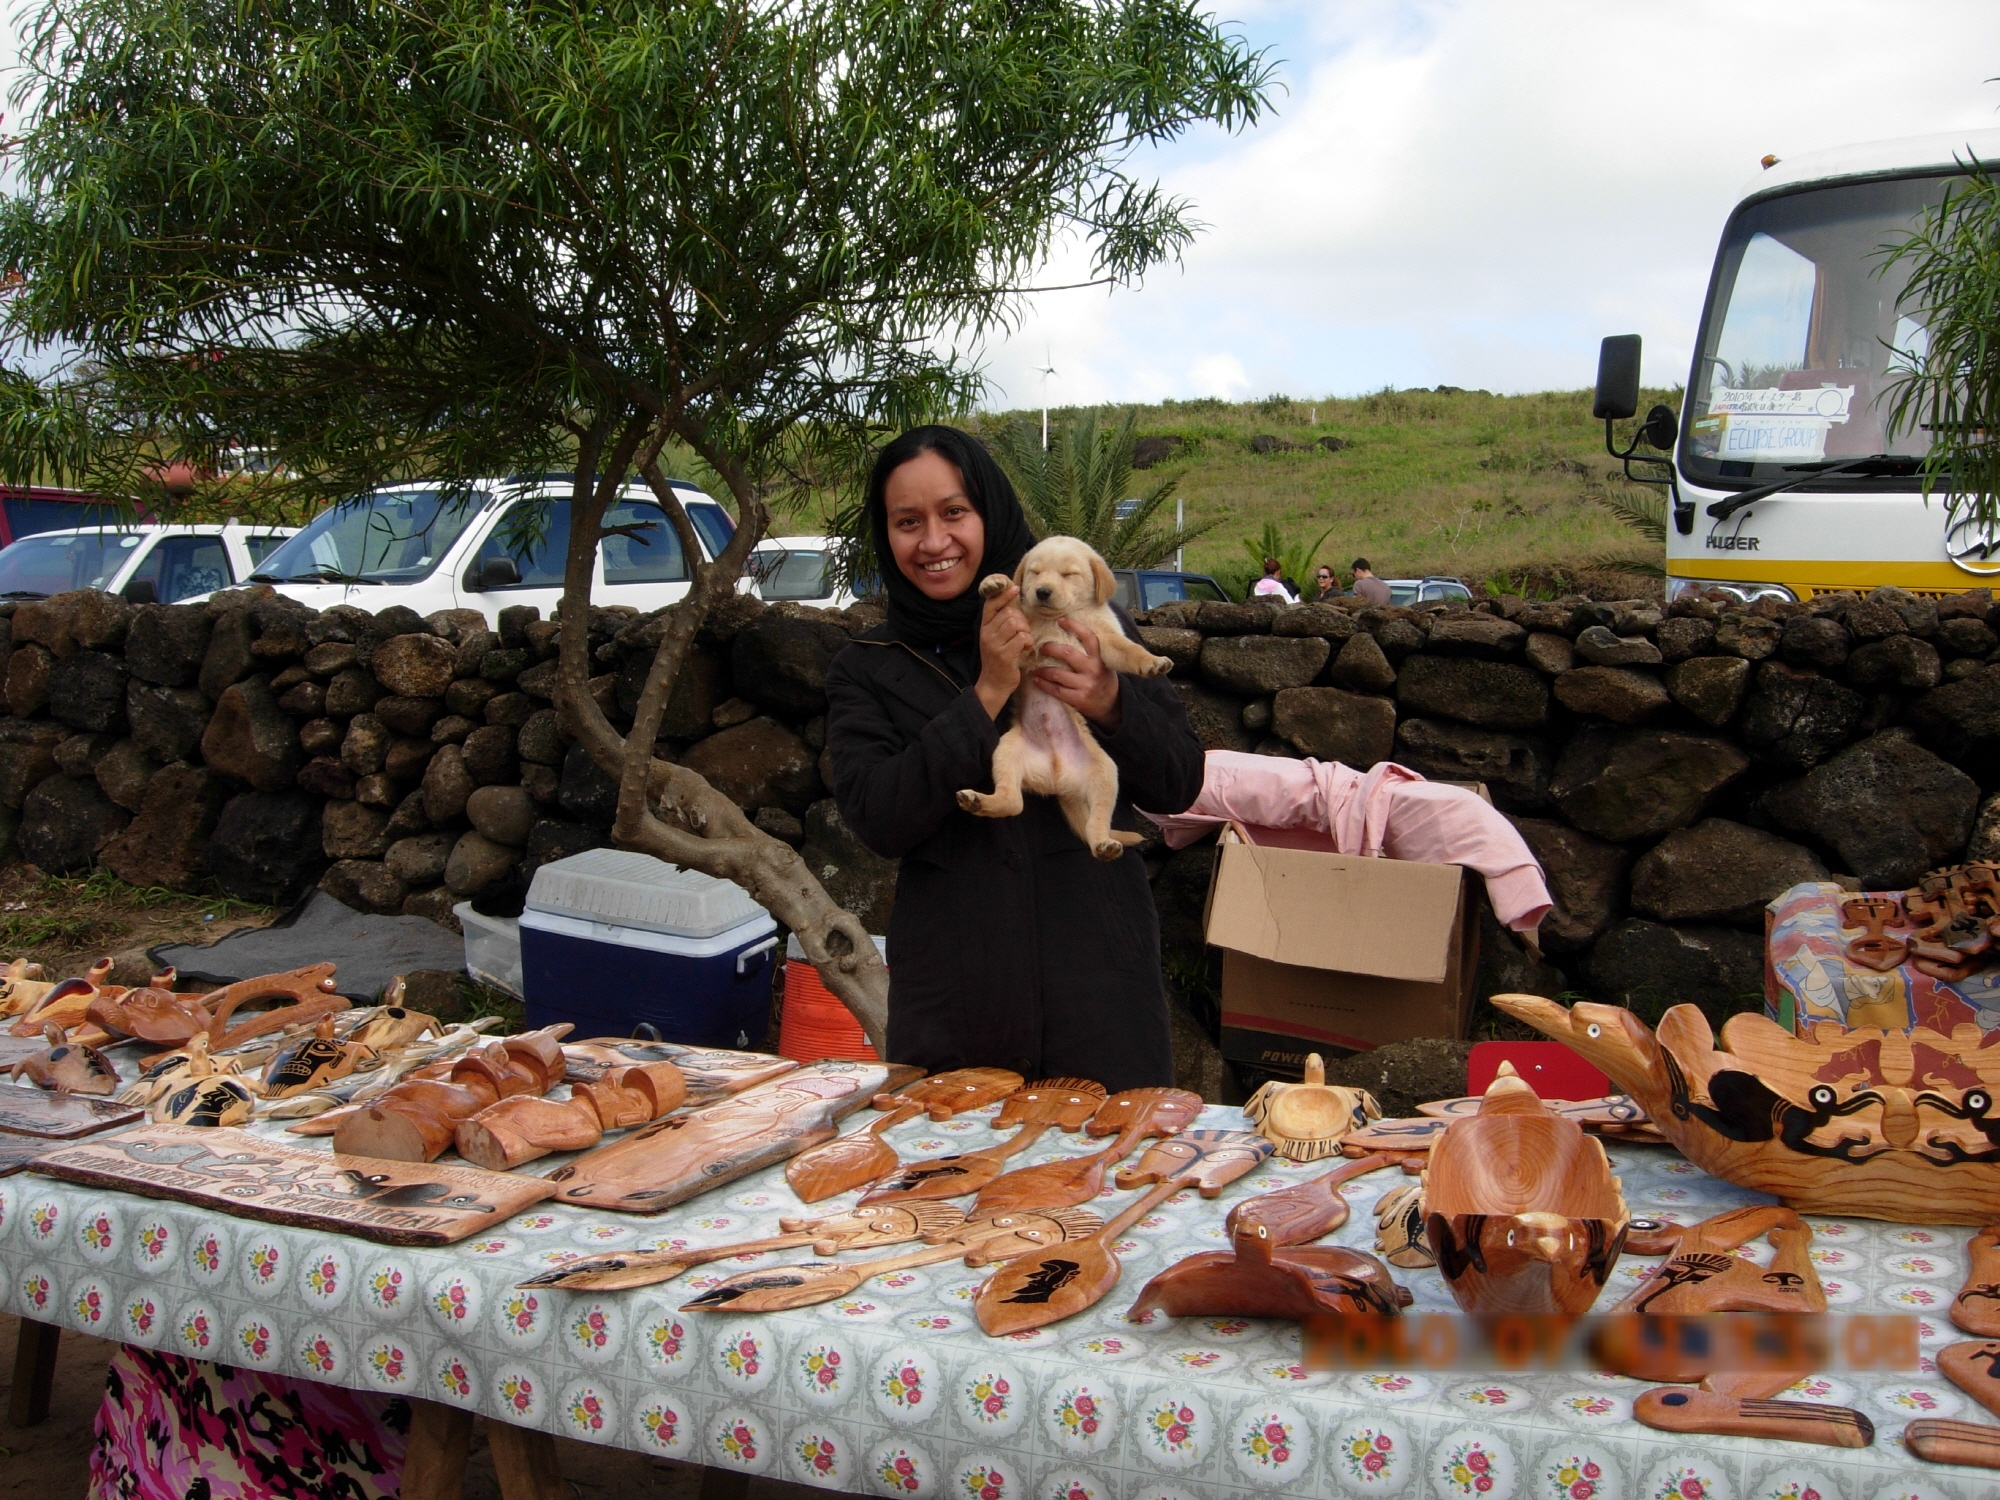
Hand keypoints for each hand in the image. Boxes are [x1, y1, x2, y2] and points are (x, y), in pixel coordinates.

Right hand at [974, 582, 1033, 718]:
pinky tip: (1025, 649)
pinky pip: (1021, 638)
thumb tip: (1012, 602)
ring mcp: (994, 644)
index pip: (991, 605)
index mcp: (984, 628)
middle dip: (1022, 620)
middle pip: (1009, 613)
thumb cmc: (999, 659)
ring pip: (1015, 624)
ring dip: (1025, 631)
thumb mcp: (996, 638)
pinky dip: (1027, 642)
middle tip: (1023, 632)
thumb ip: (1001, 622)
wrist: (994, 684)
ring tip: (1024, 641)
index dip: (1003, 594)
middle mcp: (986, 634)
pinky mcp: (1004, 655)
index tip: (1015, 588)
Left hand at [1033, 616, 1121, 729]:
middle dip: (1050, 648)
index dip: (1074, 626)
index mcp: (1099, 658)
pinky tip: (1036, 680)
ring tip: (1034, 668)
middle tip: (1041, 647)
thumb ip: (1089, 652)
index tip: (1061, 620)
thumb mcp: (1102, 663)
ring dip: (1042, 669)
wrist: (1111, 705)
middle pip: (1067, 653)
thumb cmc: (1102, 679)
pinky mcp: (1078, 699)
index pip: (1088, 637)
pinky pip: (1056, 690)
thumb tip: (1067, 634)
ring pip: (1057, 673)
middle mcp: (1093, 670)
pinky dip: (1043, 684)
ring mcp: (1085, 685)